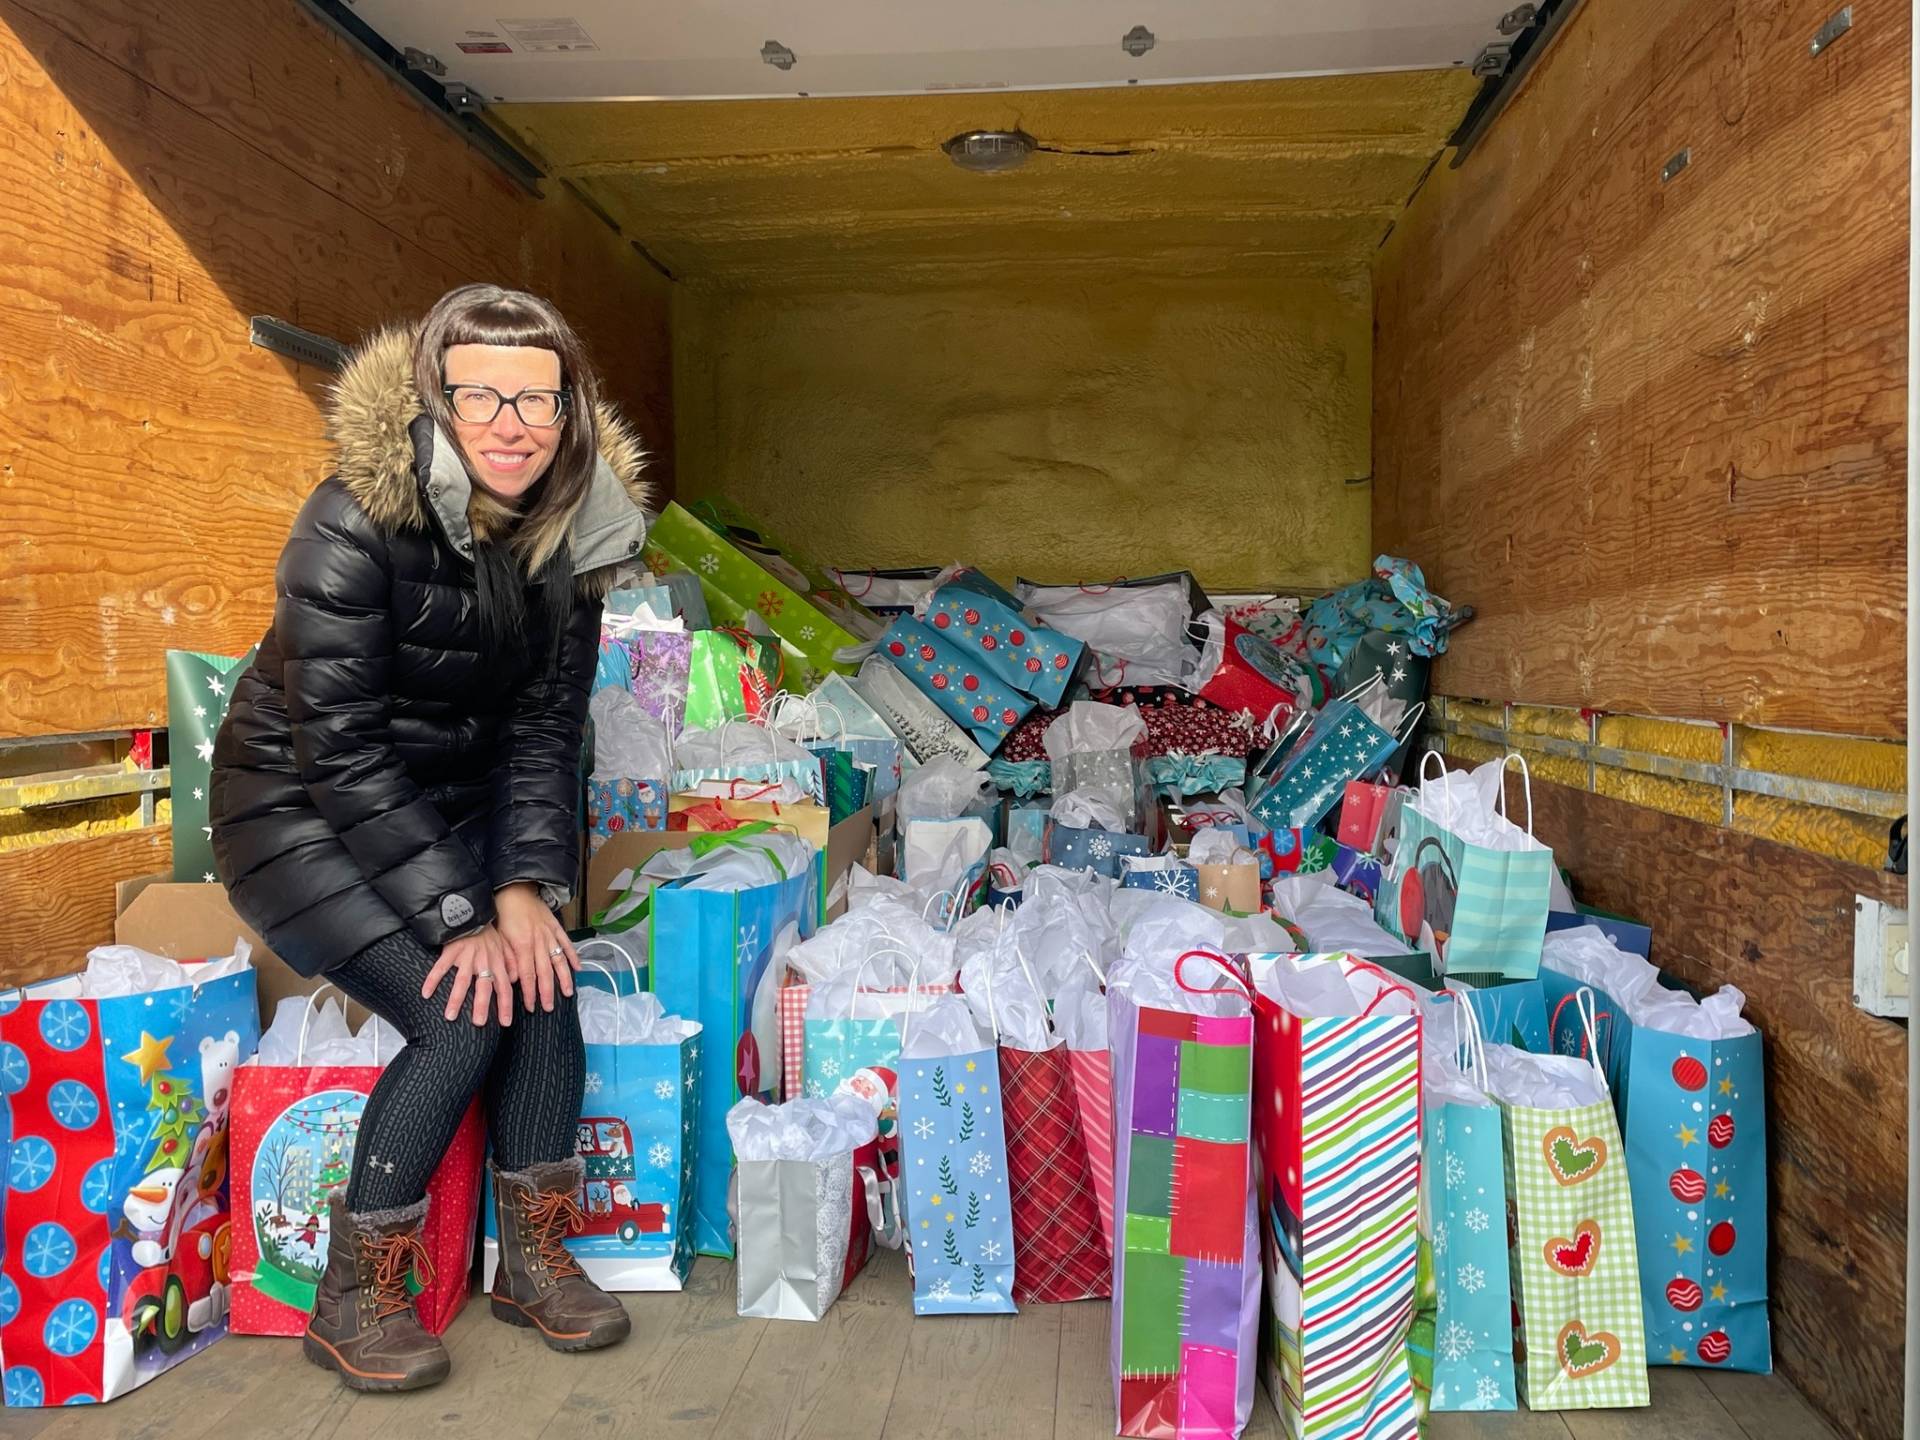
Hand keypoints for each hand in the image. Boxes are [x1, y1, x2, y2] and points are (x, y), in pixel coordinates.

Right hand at [422, 925, 513, 1026]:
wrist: (473, 912)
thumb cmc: (488, 932)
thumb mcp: (505, 947)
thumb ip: (510, 964)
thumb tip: (516, 981)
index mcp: (497, 963)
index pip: (505, 988)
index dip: (506, 1005)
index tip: (506, 1023)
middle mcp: (484, 961)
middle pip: (484, 987)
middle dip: (481, 1006)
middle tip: (478, 1024)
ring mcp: (466, 956)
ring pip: (462, 980)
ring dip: (456, 999)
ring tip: (450, 1016)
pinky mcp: (451, 950)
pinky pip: (441, 967)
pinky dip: (432, 980)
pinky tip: (425, 993)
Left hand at [494, 882, 579, 1013]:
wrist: (514, 890)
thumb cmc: (503, 914)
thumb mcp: (499, 937)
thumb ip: (508, 959)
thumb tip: (512, 980)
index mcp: (523, 946)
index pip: (527, 975)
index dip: (530, 993)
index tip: (532, 1007)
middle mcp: (539, 942)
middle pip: (545, 972)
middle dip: (547, 992)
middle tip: (549, 1007)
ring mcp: (550, 935)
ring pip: (559, 960)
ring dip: (564, 978)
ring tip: (568, 993)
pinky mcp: (556, 927)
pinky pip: (567, 943)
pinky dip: (573, 955)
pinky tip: (578, 968)